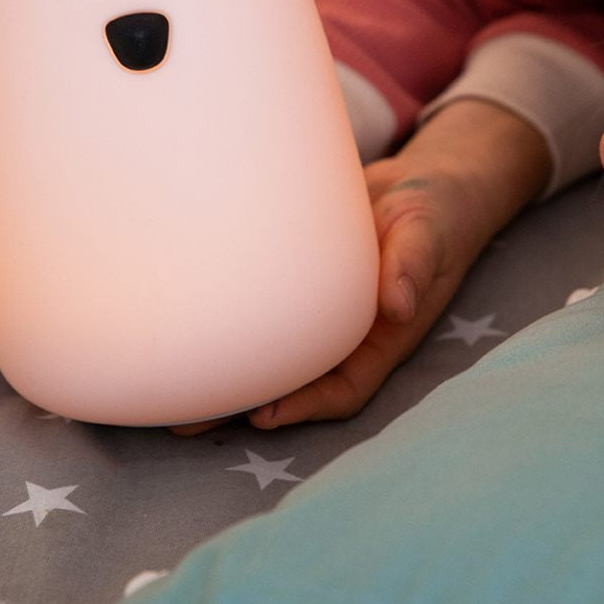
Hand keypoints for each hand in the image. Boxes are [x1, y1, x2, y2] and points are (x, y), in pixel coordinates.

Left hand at [173, 98, 552, 434]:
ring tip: (170, 386)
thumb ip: (413, 265)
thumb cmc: (433, 214)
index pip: (342, 388)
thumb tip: (398, 305)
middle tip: (185, 418)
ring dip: (225, 371)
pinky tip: (187, 317)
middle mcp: (344, 334)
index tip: (262, 416)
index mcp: (379, 338)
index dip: (304, 407)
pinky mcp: (295, 280)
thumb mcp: (427, 234)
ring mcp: (317, 310)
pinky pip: (263, 309)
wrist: (420, 185)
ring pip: (269, 351)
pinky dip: (230, 319)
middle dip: (241, 403)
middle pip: (291, 381)